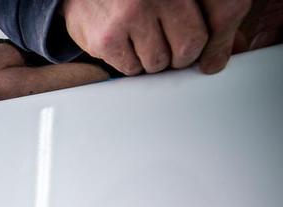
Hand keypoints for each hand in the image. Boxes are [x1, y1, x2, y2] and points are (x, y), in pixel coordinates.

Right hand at [62, 0, 250, 74]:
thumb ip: (199, 16)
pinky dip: (128, 61)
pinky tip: (121, 42)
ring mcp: (127, 19)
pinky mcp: (106, 39)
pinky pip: (129, 68)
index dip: (193, 48)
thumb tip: (232, 46)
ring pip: (153, 65)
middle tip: (159, 41)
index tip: (186, 47)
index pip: (197, 38)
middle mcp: (151, 0)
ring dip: (148, 59)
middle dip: (172, 54)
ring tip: (139, 39)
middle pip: (178, 54)